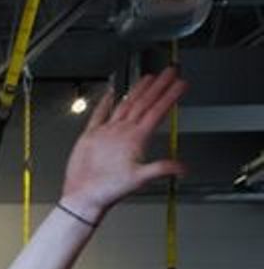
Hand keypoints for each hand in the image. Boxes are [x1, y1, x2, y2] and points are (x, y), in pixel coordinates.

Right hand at [59, 66, 187, 221]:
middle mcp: (124, 133)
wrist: (84, 197)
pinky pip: (99, 115)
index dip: (169, 96)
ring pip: (127, 105)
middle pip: (145, 103)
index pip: (157, 111)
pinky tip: (111, 93)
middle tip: (171, 71)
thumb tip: (183, 169)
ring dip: (138, 90)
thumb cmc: (109, 191)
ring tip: (149, 77)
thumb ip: (160, 169)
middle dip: (158, 86)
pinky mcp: (92, 137)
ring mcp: (109, 133)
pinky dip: (104, 103)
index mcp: (136, 139)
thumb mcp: (139, 179)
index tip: (180, 83)